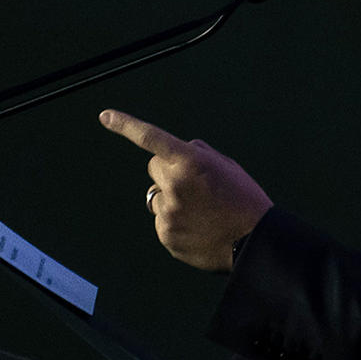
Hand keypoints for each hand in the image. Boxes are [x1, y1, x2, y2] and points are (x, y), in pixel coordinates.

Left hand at [99, 109, 271, 271]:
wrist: (254, 242)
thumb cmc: (244, 200)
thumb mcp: (226, 166)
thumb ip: (197, 154)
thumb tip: (175, 151)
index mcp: (190, 162)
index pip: (151, 138)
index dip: (126, 125)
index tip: (105, 116)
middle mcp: (174, 185)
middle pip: (154, 168)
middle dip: (169, 172)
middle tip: (196, 186)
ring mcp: (168, 212)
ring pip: (157, 197)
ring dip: (172, 200)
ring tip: (202, 213)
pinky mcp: (166, 236)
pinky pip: (162, 221)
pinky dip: (176, 223)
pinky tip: (199, 228)